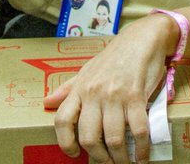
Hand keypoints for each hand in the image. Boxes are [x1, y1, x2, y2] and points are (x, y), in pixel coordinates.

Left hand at [45, 14, 175, 163]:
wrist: (142, 38)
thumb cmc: (114, 56)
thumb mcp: (87, 69)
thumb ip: (68, 88)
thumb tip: (47, 102)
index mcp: (80, 88)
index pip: (63, 120)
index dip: (65, 142)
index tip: (74, 154)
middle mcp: (95, 93)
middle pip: (89, 137)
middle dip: (99, 157)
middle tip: (107, 163)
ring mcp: (116, 95)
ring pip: (114, 138)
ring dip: (120, 158)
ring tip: (125, 163)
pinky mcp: (137, 96)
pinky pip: (139, 130)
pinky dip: (141, 149)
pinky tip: (142, 157)